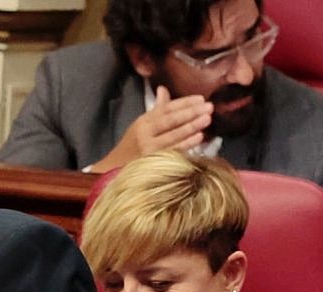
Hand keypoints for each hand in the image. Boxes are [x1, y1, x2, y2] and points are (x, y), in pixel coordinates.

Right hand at [88, 86, 212, 173]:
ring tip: (207, 119)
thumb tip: (163, 89)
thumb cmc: (132, 147)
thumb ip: (156, 109)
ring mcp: (148, 148)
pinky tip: (198, 138)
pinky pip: (173, 151)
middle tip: (209, 107)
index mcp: (144, 121)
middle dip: (190, 112)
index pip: (166, 108)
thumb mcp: (142, 125)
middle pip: (170, 120)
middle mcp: (145, 132)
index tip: (201, 99)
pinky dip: (186, 144)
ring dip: (191, 126)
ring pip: (173, 135)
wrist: (113, 170)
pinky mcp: (152, 161)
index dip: (184, 103)